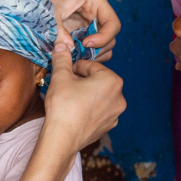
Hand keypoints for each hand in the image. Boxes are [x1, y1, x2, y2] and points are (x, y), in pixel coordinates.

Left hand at [41, 0, 120, 60]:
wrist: (34, 2)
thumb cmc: (44, 1)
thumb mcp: (51, 15)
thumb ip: (59, 31)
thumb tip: (70, 48)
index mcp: (96, 0)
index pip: (113, 23)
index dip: (104, 37)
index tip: (86, 44)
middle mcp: (99, 12)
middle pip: (111, 37)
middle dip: (98, 49)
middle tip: (79, 55)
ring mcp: (94, 23)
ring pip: (106, 45)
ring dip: (93, 55)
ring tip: (76, 58)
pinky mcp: (87, 33)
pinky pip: (96, 49)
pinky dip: (88, 56)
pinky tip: (75, 58)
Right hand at [42, 20, 124, 150]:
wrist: (62, 139)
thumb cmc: (64, 106)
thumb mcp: (61, 76)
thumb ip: (62, 57)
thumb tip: (61, 41)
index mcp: (112, 80)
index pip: (91, 66)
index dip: (74, 68)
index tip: (64, 72)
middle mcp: (120, 96)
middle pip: (97, 80)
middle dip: (82, 80)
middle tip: (65, 85)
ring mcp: (116, 114)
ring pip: (99, 96)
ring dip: (86, 94)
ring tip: (70, 99)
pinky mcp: (109, 126)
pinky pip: (100, 111)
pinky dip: (90, 108)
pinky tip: (76, 112)